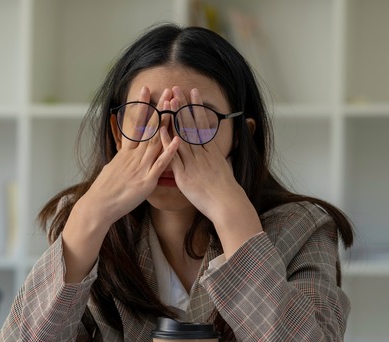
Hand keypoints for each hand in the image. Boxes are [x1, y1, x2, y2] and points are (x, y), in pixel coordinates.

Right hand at [80, 86, 178, 225]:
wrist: (99, 206)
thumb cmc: (105, 190)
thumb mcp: (112, 168)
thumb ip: (122, 159)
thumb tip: (124, 152)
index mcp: (126, 152)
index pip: (135, 124)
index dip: (142, 106)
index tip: (146, 90)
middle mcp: (134, 156)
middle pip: (149, 128)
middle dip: (159, 108)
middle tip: (167, 91)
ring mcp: (141, 167)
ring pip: (156, 141)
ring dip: (167, 123)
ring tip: (175, 106)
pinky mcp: (146, 181)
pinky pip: (160, 164)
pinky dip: (169, 152)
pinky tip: (177, 140)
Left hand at [164, 86, 262, 256]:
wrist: (227, 205)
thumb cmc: (226, 191)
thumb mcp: (224, 169)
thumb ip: (217, 158)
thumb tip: (217, 152)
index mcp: (211, 151)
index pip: (202, 124)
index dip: (196, 107)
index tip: (193, 93)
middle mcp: (202, 153)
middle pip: (191, 125)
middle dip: (183, 106)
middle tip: (176, 88)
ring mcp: (193, 163)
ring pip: (182, 136)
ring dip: (174, 118)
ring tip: (168, 101)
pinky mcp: (184, 175)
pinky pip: (174, 156)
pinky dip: (167, 142)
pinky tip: (160, 130)